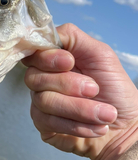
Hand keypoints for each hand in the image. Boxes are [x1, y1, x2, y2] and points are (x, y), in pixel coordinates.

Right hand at [22, 23, 137, 159]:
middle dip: (69, 85)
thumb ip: (73, 37)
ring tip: (106, 114)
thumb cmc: (116, 91)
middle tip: (95, 89)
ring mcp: (40, 103)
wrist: (126, 126)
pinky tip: (95, 127)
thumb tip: (47, 32)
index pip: (34, 53)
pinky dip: (77, 125)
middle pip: (35, 78)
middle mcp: (43, 80)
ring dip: (80, 108)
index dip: (47, 58)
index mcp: (54, 60)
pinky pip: (49, 122)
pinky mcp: (43, 125)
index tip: (70, 62)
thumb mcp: (100, 54)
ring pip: (44, 101)